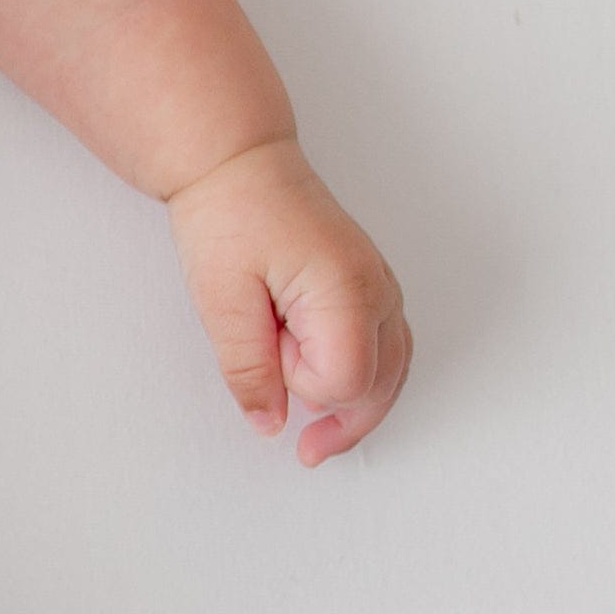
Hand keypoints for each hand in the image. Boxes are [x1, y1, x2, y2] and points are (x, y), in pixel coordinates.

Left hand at [166, 136, 410, 465]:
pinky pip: (386, 347)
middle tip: (307, 452)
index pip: (344, 383)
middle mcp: (378, 289)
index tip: (268, 353)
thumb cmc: (228, 214)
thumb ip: (248, 368)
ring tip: (321, 439)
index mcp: (346, 290)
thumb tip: (270, 423)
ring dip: (358, 405)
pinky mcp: (370, 284)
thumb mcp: (221, 299)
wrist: (236, 160)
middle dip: (342, 418)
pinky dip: (365, 378)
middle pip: (382, 386)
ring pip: (393, 371)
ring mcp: (381, 285)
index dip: (302, 386)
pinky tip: (334, 393)